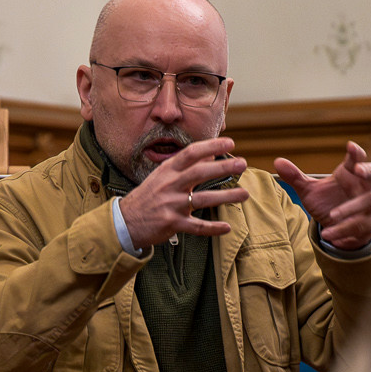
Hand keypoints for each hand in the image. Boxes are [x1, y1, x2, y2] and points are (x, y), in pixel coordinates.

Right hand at [115, 137, 248, 246]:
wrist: (125, 221)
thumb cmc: (148, 196)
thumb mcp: (163, 176)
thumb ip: (186, 166)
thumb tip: (212, 156)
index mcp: (168, 171)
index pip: (191, 153)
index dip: (211, 146)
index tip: (230, 143)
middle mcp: (170, 185)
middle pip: (199, 173)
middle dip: (223, 167)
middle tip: (242, 164)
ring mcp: (171, 205)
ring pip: (203, 199)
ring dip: (226, 196)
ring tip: (244, 194)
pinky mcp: (173, 224)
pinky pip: (197, 227)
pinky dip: (213, 228)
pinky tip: (227, 227)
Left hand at [275, 142, 370, 250]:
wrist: (338, 228)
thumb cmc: (327, 202)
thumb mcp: (309, 191)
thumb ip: (295, 178)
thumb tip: (277, 161)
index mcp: (349, 172)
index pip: (355, 159)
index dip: (355, 152)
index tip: (350, 145)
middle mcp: (363, 185)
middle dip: (367, 170)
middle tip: (359, 170)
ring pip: (365, 203)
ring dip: (348, 210)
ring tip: (330, 217)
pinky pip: (361, 225)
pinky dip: (345, 229)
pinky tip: (330, 234)